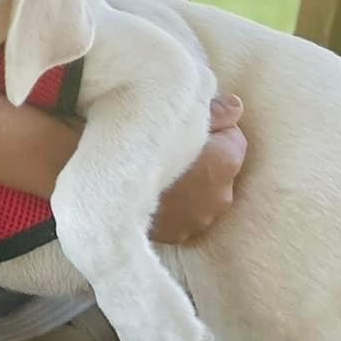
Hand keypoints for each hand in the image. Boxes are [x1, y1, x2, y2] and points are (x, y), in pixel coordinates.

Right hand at [151, 94, 245, 244]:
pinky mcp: (179, 234)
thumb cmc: (141, 144)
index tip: (189, 124)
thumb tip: (236, 107)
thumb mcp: (175, 116)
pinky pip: (183, 213)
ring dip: (190, 183)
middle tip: (173, 145)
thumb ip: (212, 111)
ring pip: (202, 193)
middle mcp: (221, 194)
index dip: (214, 128)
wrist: (104, 188)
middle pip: (219, 168)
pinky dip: (174, 204)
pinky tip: (154, 192)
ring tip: (160, 169)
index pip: (234, 138)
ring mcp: (200, 218)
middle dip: (204, 158)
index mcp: (226, 162)